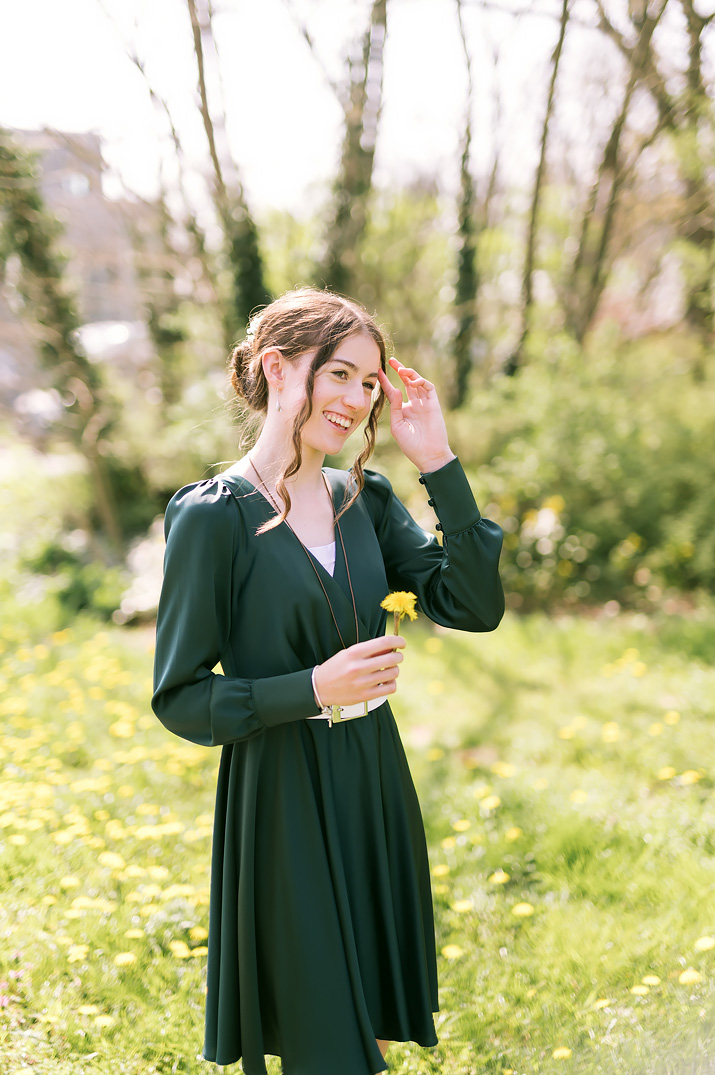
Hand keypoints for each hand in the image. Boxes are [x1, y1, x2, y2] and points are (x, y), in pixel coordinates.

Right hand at [313, 636, 405, 706]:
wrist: (319, 688)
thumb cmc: (336, 668)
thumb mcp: (348, 653)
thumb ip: (368, 650)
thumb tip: (391, 647)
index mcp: (354, 653)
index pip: (384, 642)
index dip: (398, 641)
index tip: (402, 643)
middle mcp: (359, 667)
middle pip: (392, 658)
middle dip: (398, 656)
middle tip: (396, 656)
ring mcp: (362, 683)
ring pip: (393, 673)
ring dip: (395, 669)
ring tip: (389, 669)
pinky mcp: (365, 696)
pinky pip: (390, 688)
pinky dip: (392, 683)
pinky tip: (386, 681)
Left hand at [377, 357, 455, 472]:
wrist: (428, 455)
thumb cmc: (411, 445)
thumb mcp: (397, 426)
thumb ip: (395, 408)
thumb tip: (396, 390)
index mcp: (402, 411)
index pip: (392, 392)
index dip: (386, 382)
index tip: (378, 372)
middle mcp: (413, 405)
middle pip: (406, 382)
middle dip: (400, 370)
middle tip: (392, 361)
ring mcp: (424, 404)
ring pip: (417, 383)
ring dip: (410, 374)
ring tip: (402, 370)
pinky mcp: (434, 404)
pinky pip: (429, 388)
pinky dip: (421, 382)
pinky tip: (413, 382)